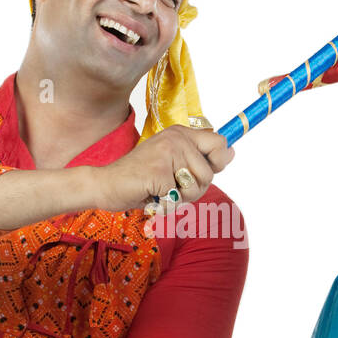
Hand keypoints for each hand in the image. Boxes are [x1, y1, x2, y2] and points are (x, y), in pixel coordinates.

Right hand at [94, 124, 233, 212]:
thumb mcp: (174, 166)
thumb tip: (231, 151)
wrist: (105, 185)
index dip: (217, 162)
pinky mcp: (159, 170)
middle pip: (210, 172)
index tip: (199, 172)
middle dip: (194, 189)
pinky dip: (165, 203)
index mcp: (180, 133)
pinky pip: (178, 197)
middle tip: (172, 188)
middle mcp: (176, 138)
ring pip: (197, 186)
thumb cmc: (140, 180)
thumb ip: (200, 159)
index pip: (219, 142)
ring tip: (160, 190)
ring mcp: (167, 152)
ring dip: (180, 198)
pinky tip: (151, 195)